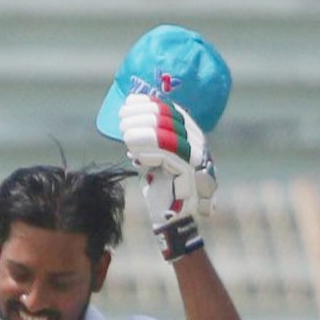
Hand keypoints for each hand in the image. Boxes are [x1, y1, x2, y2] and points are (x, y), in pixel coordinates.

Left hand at [119, 93, 217, 227]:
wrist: (170, 217)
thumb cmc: (160, 186)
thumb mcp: (152, 156)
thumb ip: (147, 139)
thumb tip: (130, 116)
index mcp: (191, 135)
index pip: (171, 111)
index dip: (150, 104)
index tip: (129, 101)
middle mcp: (198, 142)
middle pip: (170, 120)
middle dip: (142, 115)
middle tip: (122, 117)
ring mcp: (196, 157)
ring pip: (168, 136)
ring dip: (142, 132)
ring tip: (124, 133)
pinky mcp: (190, 171)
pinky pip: (167, 154)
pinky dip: (148, 151)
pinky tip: (134, 154)